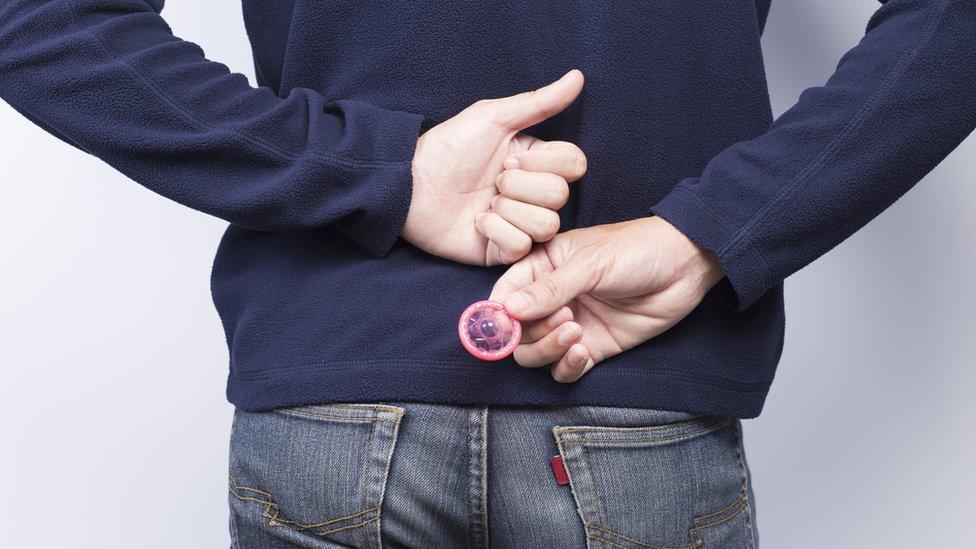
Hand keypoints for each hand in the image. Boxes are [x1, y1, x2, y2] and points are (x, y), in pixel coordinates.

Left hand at [403, 70, 586, 264]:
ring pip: (546, 224)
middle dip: (521, 185)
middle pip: (560, 195)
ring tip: (484, 202)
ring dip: (510, 210)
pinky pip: (520, 246)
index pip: (574, 164)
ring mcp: (519, 224)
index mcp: (536, 161)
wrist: (411, 184)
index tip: (509, 156)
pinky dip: (497, 231)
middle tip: (493, 180)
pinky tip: (477, 221)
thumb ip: (539, 102)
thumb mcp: (493, 117)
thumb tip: (578, 76)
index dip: (544, 162)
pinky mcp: (502, 250)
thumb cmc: (448, 147)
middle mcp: (532, 194)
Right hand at [489, 217, 724, 381]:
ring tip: (576, 333)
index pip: (504, 295)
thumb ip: (551, 289)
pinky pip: (564, 368)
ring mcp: (570, 324)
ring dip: (548, 350)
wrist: (685, 266)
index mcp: (542, 268)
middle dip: (530, 334)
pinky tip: (583, 353)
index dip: (497, 314)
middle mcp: (551, 298)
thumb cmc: (637, 250)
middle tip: (561, 321)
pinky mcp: (593, 346)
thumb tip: (509, 310)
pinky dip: (567, 367)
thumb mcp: (592, 263)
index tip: (503, 326)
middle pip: (517, 332)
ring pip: (536, 354)